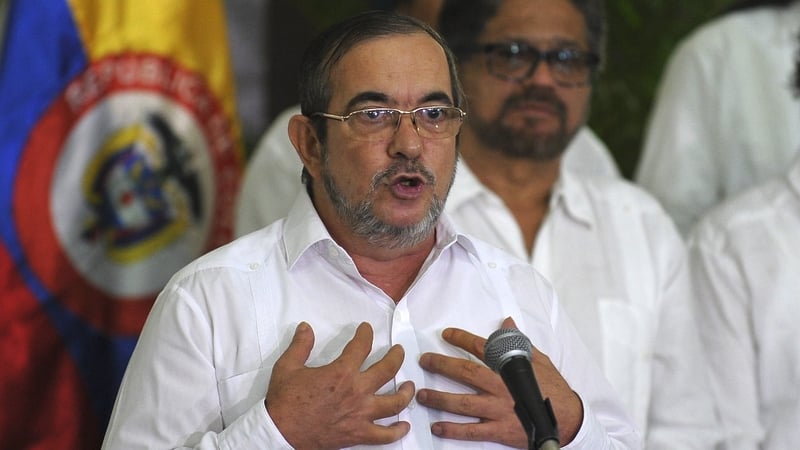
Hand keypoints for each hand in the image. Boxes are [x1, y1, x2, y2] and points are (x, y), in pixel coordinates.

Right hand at [266, 322, 414, 448]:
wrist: (281, 433)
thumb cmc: (285, 401)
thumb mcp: (287, 367)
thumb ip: (300, 345)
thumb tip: (305, 327)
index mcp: (342, 372)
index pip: (362, 346)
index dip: (366, 334)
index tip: (366, 329)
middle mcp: (357, 392)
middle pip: (387, 369)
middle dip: (396, 356)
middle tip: (398, 351)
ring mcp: (361, 414)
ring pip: (394, 402)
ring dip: (406, 392)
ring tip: (409, 386)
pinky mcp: (359, 434)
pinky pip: (385, 435)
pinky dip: (397, 431)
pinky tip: (404, 426)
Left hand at [417, 317, 582, 446]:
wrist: (568, 420)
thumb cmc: (553, 389)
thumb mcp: (539, 360)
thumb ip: (520, 342)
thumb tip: (507, 322)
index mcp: (509, 368)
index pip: (481, 348)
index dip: (461, 339)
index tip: (446, 334)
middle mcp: (500, 387)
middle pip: (465, 373)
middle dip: (441, 365)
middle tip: (424, 360)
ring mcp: (498, 410)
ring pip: (462, 403)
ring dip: (439, 398)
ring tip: (421, 395)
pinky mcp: (500, 430)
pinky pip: (471, 431)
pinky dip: (453, 430)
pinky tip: (437, 427)